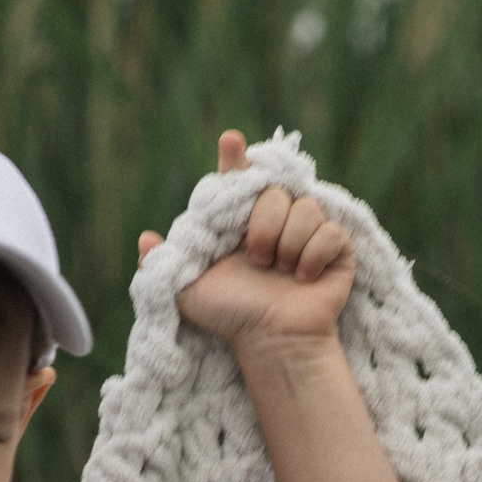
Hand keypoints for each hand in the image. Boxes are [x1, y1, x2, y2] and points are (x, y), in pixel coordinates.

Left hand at [141, 130, 355, 351]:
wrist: (271, 340)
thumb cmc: (231, 318)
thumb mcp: (187, 291)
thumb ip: (165, 263)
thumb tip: (145, 239)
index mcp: (240, 223)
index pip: (238, 179)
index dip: (234, 157)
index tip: (229, 141)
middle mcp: (275, 222)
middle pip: (275, 192)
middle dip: (265, 226)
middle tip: (257, 260)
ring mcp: (308, 234)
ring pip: (306, 208)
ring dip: (289, 245)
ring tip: (281, 273)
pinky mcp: (336, 249)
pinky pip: (330, 232)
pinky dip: (314, 257)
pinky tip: (304, 279)